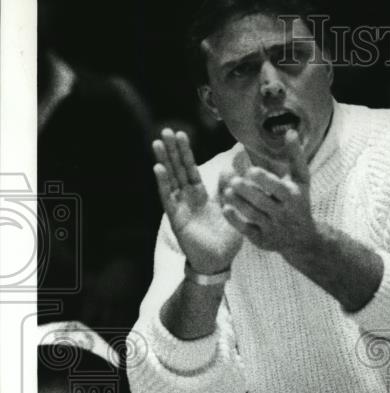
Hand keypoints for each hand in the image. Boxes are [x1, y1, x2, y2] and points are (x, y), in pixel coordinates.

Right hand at [153, 129, 242, 274]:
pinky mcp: (176, 218)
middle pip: (178, 169)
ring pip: (170, 179)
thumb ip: (228, 190)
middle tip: (165, 130)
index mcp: (201, 195)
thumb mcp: (231, 210)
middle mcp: (187, 198)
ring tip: (157, 143)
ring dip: (164, 161)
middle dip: (171, 150)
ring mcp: (180, 207)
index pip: (190, 169)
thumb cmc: (225, 239)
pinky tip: (158, 168)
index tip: (180, 134)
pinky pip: (168, 197)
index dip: (185, 152)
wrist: (218, 262)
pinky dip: (163, 183)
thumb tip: (229, 170)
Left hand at [220, 130, 316, 258]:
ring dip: (237, 202)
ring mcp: (273, 228)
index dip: (262, 178)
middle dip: (245, 190)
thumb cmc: (300, 202)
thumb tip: (289, 130)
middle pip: (261, 201)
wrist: (304, 239)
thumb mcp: (301, 180)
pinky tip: (226, 208)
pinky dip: (235, 219)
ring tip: (228, 191)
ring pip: (251, 214)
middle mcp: (284, 213)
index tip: (250, 170)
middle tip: (233, 181)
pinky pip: (246, 230)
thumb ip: (295, 156)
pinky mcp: (263, 240)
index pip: (276, 187)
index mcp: (293, 196)